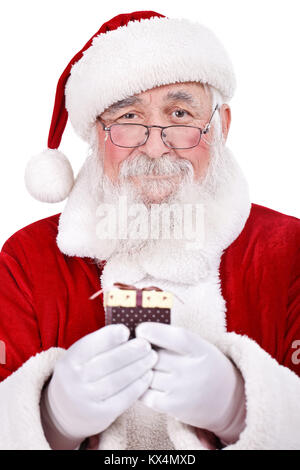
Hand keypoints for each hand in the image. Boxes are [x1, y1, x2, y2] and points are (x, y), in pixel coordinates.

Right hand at [46, 324, 157, 440]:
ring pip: (118, 380)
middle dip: (130, 352)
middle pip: (108, 363)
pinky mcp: (100, 415)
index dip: (109, 337)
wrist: (65, 412)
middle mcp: (74, 381)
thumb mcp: (79, 358)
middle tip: (146, 344)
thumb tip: (127, 333)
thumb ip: (98, 346)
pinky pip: (123, 398)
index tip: (126, 330)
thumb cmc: (80, 374)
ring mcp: (87, 399)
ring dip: (139, 367)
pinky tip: (147, 376)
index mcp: (69, 361)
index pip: (90, 345)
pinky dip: (138, 386)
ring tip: (152, 357)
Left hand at [135, 322, 245, 441]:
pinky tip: (145, 383)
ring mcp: (182, 389)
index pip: (173, 337)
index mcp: (199, 349)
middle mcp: (191, 369)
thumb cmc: (205, 365)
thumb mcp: (199, 346)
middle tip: (141, 352)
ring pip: (147, 375)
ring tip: (144, 367)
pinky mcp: (174, 407)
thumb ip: (173, 339)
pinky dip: (140, 388)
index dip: (152, 331)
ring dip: (140, 371)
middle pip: (154, 356)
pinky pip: (145, 395)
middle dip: (143, 353)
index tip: (141, 330)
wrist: (229, 400)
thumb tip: (139, 334)